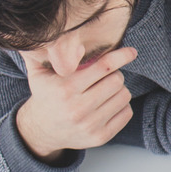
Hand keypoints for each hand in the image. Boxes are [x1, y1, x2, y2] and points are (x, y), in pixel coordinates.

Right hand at [14, 45, 136, 161]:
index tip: (131, 52)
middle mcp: (78, 109)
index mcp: (65, 89)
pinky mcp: (100, 137)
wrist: (41, 130)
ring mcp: (90, 125)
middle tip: (104, 76)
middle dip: (114, 74)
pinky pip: (126, 113)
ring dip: (119, 89)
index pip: (103, 68)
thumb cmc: (45, 96)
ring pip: (124, 96)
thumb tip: (59, 34)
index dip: (120, 57)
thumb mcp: (39, 73)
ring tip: (104, 89)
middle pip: (117, 81)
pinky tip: (107, 104)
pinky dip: (121, 105)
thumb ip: (46, 52)